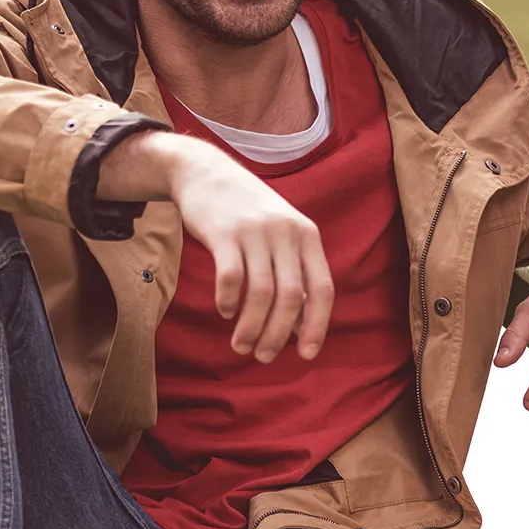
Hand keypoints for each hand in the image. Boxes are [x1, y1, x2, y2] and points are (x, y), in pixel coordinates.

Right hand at [104, 131, 333, 359]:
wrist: (205, 171)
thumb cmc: (247, 213)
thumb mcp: (280, 234)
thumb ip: (293, 275)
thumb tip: (298, 327)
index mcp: (308, 236)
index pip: (323, 289)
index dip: (317, 325)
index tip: (306, 354)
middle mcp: (286, 232)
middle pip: (291, 297)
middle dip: (278, 335)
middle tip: (264, 357)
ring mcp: (256, 231)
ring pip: (261, 293)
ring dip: (251, 327)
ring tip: (242, 346)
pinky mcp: (224, 232)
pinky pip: (231, 277)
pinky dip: (228, 301)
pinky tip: (224, 312)